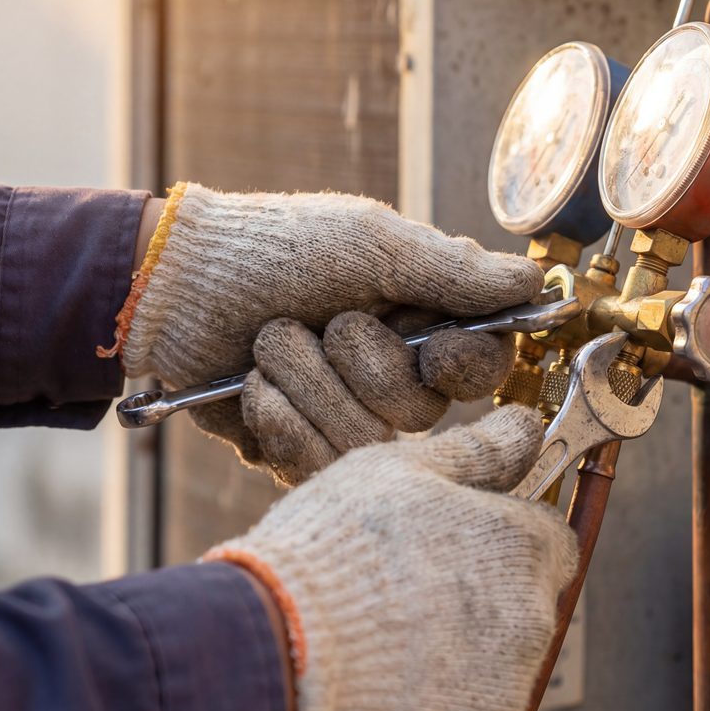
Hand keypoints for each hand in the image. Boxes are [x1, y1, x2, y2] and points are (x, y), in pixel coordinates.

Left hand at [112, 183, 539, 467]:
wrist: (174, 286)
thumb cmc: (277, 248)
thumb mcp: (374, 244)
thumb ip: (456, 271)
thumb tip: (535, 280)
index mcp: (422, 318)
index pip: (485, 365)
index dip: (466, 367)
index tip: (434, 349)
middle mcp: (392, 371)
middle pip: (422, 409)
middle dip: (363, 361)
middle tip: (326, 319)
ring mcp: (344, 414)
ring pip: (367, 441)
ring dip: (309, 381)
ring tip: (270, 344)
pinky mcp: (298, 449)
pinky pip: (314, 466)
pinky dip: (278, 418)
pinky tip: (252, 388)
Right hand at [205, 405, 576, 710]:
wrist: (273, 656)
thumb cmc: (336, 550)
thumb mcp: (404, 468)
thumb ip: (478, 449)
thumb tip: (524, 427)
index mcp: (524, 550)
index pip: (549, 541)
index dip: (506, 535)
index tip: (463, 541)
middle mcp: (530, 627)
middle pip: (522, 608)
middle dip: (478, 599)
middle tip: (404, 593)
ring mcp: (502, 701)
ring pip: (491, 675)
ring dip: (452, 663)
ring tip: (379, 646)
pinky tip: (376, 698)